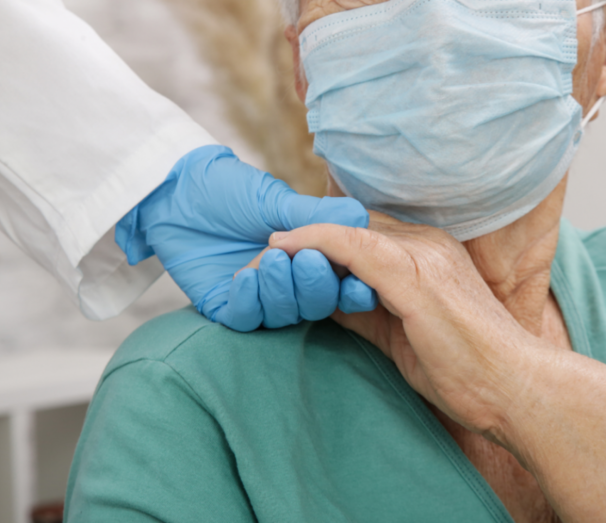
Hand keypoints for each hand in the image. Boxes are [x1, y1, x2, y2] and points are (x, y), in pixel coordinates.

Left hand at [115, 145, 376, 331]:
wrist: (178, 193)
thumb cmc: (230, 190)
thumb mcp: (274, 200)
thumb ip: (315, 215)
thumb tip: (360, 216)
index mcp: (308, 256)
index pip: (340, 283)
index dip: (352, 290)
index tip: (357, 284)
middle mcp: (288, 282)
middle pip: (315, 304)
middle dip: (313, 285)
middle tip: (302, 259)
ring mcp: (258, 297)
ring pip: (283, 315)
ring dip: (280, 290)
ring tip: (269, 259)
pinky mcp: (226, 306)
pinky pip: (245, 318)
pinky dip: (249, 302)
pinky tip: (244, 278)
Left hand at [269, 212, 537, 436]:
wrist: (510, 387)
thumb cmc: (459, 364)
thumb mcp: (398, 329)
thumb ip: (362, 307)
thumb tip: (321, 300)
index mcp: (425, 252)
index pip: (361, 232)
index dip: (320, 239)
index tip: (284, 250)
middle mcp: (423, 242)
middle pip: (349, 224)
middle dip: (305, 235)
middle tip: (262, 250)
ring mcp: (420, 254)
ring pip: (346, 229)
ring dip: (300, 238)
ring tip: (262, 252)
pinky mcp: (414, 275)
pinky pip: (352, 246)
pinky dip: (314, 242)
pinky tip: (281, 247)